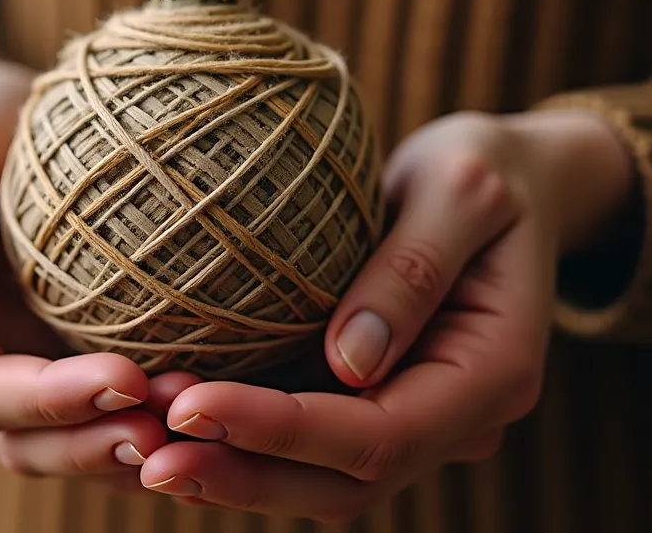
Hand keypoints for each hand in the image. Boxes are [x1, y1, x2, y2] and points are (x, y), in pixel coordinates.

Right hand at [0, 57, 198, 485]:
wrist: (6, 123)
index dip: (50, 400)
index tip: (127, 376)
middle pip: (23, 443)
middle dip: (97, 441)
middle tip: (175, 427)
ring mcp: (19, 375)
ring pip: (68, 447)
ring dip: (128, 447)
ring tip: (201, 426)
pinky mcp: (68, 365)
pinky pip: (105, 418)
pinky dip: (151, 429)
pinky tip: (209, 418)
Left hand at [138, 110, 633, 520]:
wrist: (505, 182)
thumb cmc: (485, 169)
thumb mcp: (461, 188)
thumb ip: (412, 270)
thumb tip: (350, 362)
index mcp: (494, 375)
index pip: (381, 434)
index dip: (284, 430)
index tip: (194, 405)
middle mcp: (457, 420)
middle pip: (344, 482)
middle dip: (244, 473)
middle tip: (150, 458)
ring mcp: (416, 421)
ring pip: (319, 481)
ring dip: (233, 471)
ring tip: (146, 452)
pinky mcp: (373, 406)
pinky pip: (306, 448)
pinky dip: (243, 446)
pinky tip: (175, 429)